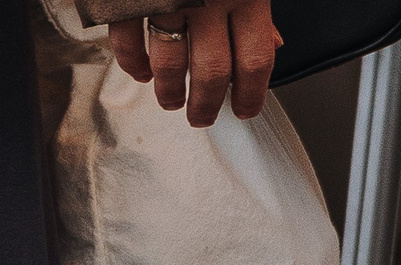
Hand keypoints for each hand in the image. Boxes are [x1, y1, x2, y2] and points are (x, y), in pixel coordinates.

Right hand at [110, 1, 280, 127]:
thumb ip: (254, 8)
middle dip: (206, 104)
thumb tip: (272, 43)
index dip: (251, 95)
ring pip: (170, 62)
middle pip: (212, 71)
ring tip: (170, 101)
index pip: (255, 61)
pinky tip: (140, 72)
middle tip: (201, 117)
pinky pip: (128, 39)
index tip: (244, 111)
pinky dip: (132, 62)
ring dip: (170, 90)